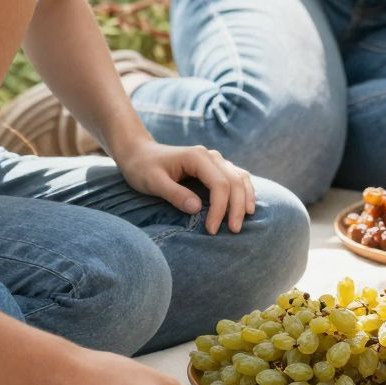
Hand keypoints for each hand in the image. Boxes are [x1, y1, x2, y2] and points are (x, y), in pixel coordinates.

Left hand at [116, 137, 255, 233]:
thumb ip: (174, 194)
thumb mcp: (153, 182)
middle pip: (235, 182)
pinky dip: (245, 192)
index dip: (220, 208)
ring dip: (246, 199)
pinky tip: (246, 206)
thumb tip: (197, 208)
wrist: (139, 153)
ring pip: (240, 178)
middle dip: (237, 208)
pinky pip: (237, 177)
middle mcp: (211, 156)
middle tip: (233, 231)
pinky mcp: (215, 167)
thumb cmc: (142, 167)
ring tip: (244, 220)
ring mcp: (215, 160)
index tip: (211, 230)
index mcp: (197, 157)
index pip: (220, 184)